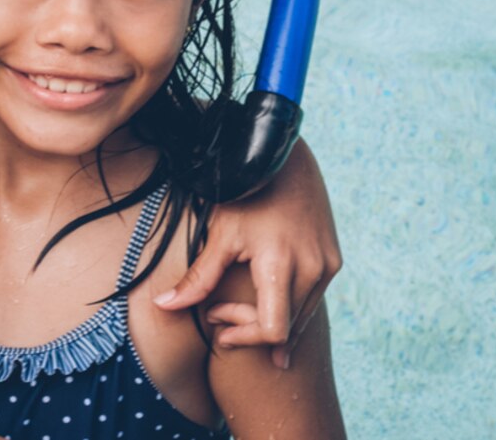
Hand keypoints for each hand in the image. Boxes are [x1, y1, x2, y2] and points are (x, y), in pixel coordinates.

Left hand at [150, 139, 339, 365]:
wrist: (283, 159)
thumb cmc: (245, 195)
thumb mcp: (220, 235)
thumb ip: (198, 278)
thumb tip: (162, 306)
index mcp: (282, 265)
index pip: (274, 331)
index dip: (246, 337)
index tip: (219, 327)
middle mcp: (312, 269)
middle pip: (287, 328)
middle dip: (250, 329)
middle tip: (218, 315)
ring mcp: (327, 265)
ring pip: (302, 315)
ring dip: (271, 318)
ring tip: (237, 305)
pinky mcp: (333, 259)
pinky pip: (312, 297)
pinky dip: (289, 305)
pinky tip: (263, 295)